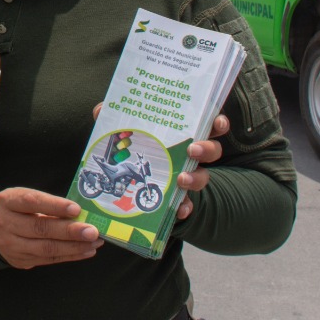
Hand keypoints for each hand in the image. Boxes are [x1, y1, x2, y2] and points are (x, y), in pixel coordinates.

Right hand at [0, 187, 100, 269]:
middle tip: (92, 231)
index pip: (31, 202)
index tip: (76, 209)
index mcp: (8, 202)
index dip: (54, 206)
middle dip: (69, 231)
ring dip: (74, 246)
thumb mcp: (23, 198)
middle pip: (40, 229)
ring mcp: (12, 245)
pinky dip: (70, 255)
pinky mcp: (21, 261)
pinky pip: (49, 259)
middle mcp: (6, 224)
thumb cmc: (16, 209)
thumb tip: (79, 213)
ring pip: (46, 248)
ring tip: (94, 242)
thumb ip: (47, 204)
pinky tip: (86, 251)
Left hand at [89, 105, 230, 222]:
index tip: (216, 123)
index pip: (208, 124)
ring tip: (181, 179)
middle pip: (212, 150)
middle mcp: (190, 155)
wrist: (129, 183)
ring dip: (196, 178)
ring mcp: (187, 177)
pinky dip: (186, 207)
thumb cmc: (134, 148)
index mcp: (181, 134)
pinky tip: (180, 210)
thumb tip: (102, 109)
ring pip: (203, 177)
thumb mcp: (123, 132)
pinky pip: (188, 205)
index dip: (218, 123)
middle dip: (207, 149)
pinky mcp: (178, 198)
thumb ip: (114, 119)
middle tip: (192, 150)